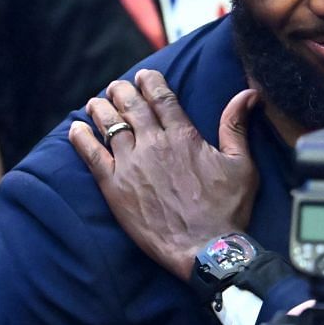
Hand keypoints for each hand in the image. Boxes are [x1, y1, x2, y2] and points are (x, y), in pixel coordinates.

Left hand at [69, 71, 259, 279]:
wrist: (205, 248)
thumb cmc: (227, 209)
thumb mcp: (242, 164)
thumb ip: (236, 126)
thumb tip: (248, 94)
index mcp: (183, 136)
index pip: (161, 97)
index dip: (150, 82)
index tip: (143, 76)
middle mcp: (154, 144)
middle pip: (131, 106)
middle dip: (122, 91)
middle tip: (117, 86)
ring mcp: (131, 164)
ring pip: (109, 125)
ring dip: (101, 109)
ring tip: (96, 102)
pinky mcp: (115, 186)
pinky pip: (91, 155)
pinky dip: (81, 139)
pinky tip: (75, 128)